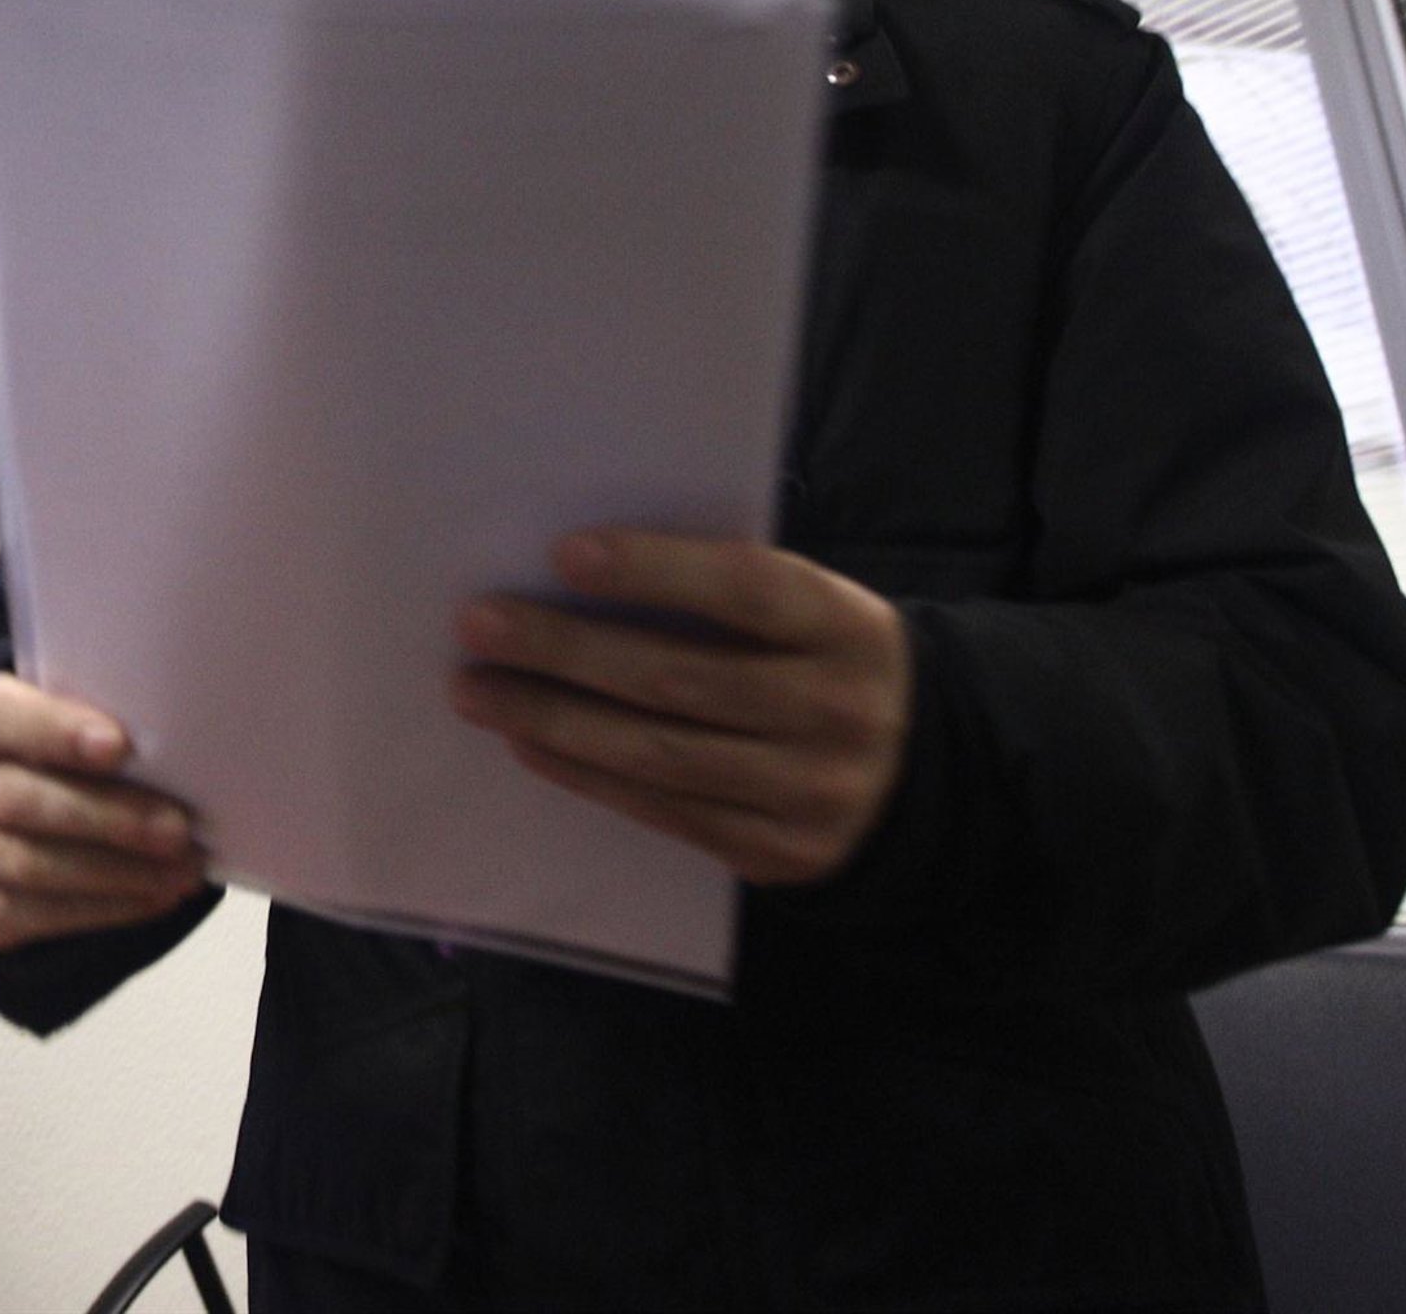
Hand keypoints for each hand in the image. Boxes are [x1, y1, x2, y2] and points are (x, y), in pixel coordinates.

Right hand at [0, 674, 208, 950]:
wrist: (17, 804)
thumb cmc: (68, 750)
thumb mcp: (80, 719)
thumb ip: (107, 727)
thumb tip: (186, 748)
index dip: (56, 731)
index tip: (121, 747)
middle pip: (19, 799)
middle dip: (108, 819)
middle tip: (177, 831)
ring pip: (24, 865)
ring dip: (113, 875)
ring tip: (180, 873)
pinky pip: (22, 914)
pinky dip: (96, 910)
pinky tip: (150, 899)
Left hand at [451, 530, 910, 885]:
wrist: (927, 767)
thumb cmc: (828, 655)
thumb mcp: (813, 608)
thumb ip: (730, 592)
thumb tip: (583, 569)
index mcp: (844, 625)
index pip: (746, 590)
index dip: (656, 571)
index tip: (565, 553)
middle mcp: (832, 709)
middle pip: (681, 679)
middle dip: (568, 650)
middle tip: (480, 623)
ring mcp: (807, 791)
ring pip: (660, 756)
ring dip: (554, 719)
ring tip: (478, 688)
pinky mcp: (776, 852)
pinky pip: (664, 812)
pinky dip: (587, 775)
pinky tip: (530, 742)